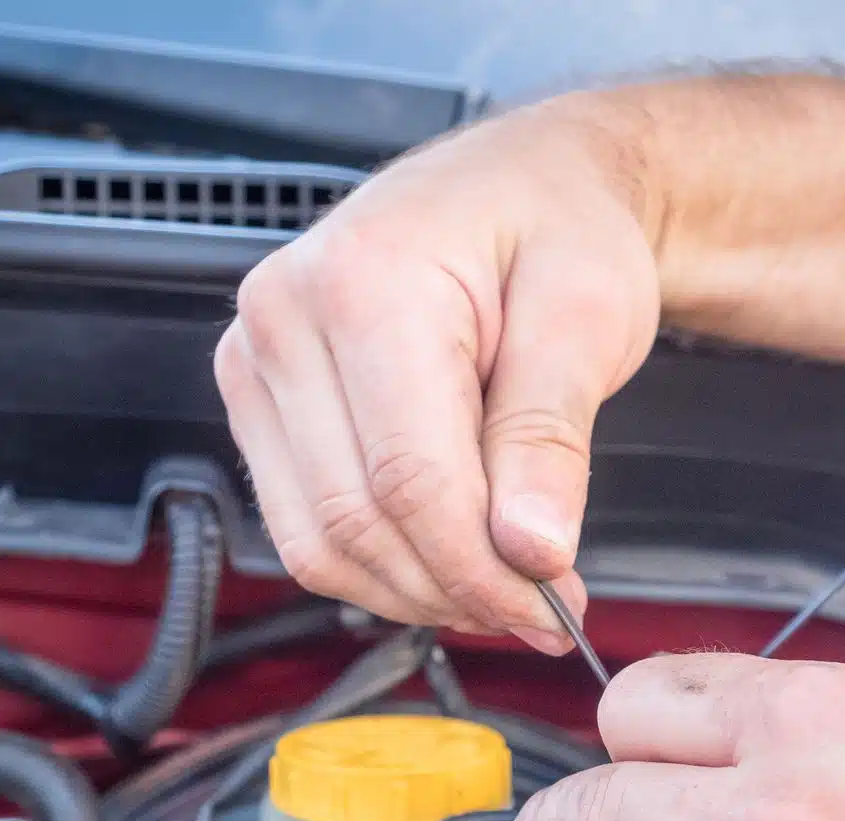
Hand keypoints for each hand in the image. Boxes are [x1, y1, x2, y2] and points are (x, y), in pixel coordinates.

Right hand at [214, 99, 662, 651]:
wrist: (526, 186)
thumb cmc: (559, 229)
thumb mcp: (588, 316)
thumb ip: (549, 435)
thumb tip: (531, 550)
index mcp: (364, 282)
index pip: (411, 479)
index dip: (484, 569)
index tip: (557, 608)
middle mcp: (284, 319)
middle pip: (357, 520)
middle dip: (459, 589)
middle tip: (548, 611)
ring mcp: (256, 362)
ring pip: (317, 542)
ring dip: (416, 591)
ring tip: (506, 590)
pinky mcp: (260, 402)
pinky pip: (305, 526)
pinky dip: (381, 567)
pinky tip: (453, 561)